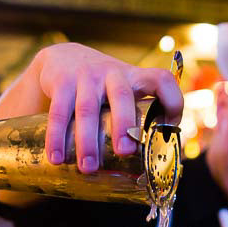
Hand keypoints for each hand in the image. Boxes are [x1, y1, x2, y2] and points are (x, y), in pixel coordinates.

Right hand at [33, 43, 182, 172]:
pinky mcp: (61, 82)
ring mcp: (86, 76)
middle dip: (124, 125)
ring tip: (88, 168)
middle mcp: (113, 74)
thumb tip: (158, 159)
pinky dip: (56, 137)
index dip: (172, 101)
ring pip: (87, 109)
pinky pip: (58, 112)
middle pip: (121, 96)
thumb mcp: (122, 92)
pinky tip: (56, 157)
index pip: (162, 80)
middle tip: (124, 152)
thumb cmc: (102, 87)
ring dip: (87, 141)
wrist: (63, 58)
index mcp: (135, 77)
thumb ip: (137, 116)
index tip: (169, 128)